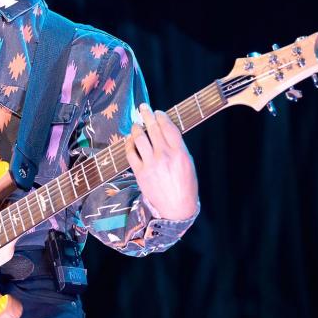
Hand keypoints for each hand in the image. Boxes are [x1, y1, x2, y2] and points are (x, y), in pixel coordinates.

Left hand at [125, 103, 198, 219]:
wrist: (176, 209)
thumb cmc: (185, 185)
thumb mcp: (188, 164)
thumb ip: (177, 147)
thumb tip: (165, 130)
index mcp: (180, 153)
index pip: (169, 128)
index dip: (161, 116)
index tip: (158, 111)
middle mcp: (165, 156)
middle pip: (153, 129)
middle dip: (147, 115)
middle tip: (143, 107)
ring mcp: (151, 165)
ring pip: (139, 139)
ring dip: (136, 128)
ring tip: (136, 124)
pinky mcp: (140, 173)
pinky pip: (130, 153)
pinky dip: (128, 144)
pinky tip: (129, 139)